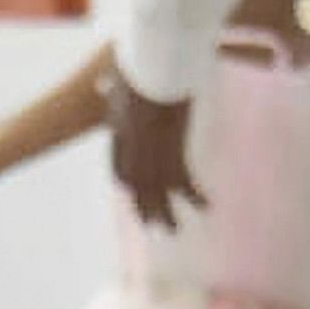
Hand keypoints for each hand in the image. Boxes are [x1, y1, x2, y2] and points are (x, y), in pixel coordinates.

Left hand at [108, 86, 198, 229]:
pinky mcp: (174, 162)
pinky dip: (198, 197)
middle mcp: (132, 161)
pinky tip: (209, 207)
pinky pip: (188, 186)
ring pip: (159, 200)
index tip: (133, 191)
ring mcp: (152, 166)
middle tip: (151, 226)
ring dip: (168, 218)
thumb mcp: (119, 87)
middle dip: (144, 210)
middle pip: (137, 193)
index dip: (128, 184)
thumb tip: (101, 85)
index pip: (120, 175)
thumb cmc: (135, 77)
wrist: (151, 79)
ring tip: (174, 231)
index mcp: (118, 145)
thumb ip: (111, 91)